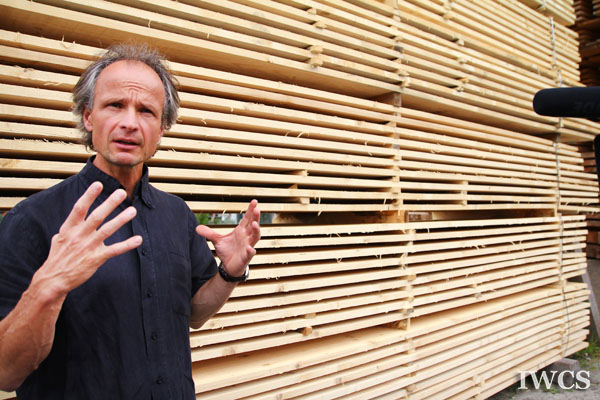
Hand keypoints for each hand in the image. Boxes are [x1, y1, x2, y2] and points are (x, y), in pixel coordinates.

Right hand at [39, 181, 141, 295]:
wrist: (54, 279)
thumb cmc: (57, 258)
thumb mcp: (58, 240)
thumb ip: (68, 229)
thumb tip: (73, 220)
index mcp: (69, 228)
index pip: (79, 208)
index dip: (89, 196)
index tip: (98, 184)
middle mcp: (79, 235)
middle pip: (97, 216)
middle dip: (110, 204)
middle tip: (121, 192)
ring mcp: (88, 247)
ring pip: (107, 230)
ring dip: (121, 219)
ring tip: (132, 210)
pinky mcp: (96, 258)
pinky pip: (114, 250)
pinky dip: (127, 245)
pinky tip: (138, 239)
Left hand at [196, 200, 260, 278]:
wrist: (228, 267)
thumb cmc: (227, 251)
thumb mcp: (217, 240)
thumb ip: (209, 233)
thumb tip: (197, 227)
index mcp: (241, 230)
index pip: (247, 218)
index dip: (251, 210)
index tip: (254, 201)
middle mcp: (246, 237)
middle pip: (253, 225)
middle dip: (255, 217)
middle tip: (256, 209)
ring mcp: (247, 246)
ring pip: (255, 237)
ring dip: (256, 230)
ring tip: (254, 224)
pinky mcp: (246, 257)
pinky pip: (250, 253)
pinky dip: (250, 250)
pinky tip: (250, 248)